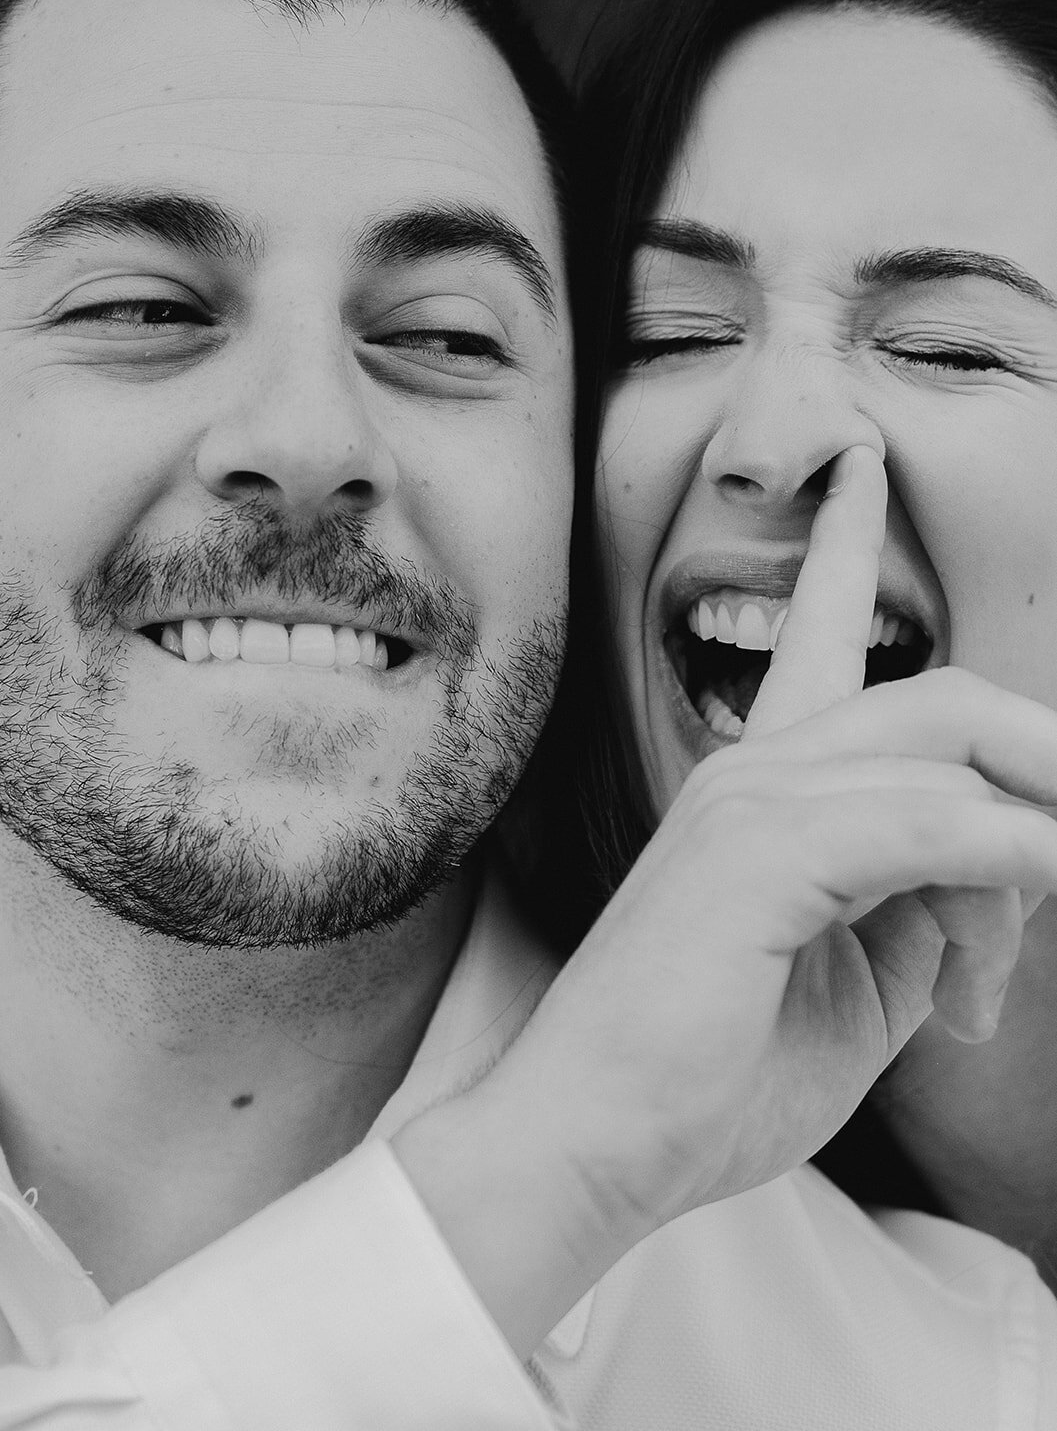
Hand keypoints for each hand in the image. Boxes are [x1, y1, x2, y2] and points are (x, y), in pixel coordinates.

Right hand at [394, 447, 1056, 1355]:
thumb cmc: (714, 1071)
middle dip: (1046, 767)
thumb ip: (932, 907)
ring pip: (951, 764)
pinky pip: (929, 829)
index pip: (824, 632)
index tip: (860, 466)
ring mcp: (749, 799)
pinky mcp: (758, 852)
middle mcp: (755, 768)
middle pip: (949, 702)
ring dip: (1018, 870)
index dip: (848, 543)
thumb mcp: (863, 983)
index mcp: (765, 787)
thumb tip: (1012, 871)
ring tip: (982, 1004)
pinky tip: (994, 969)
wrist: (600, 1145)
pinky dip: (998, 874)